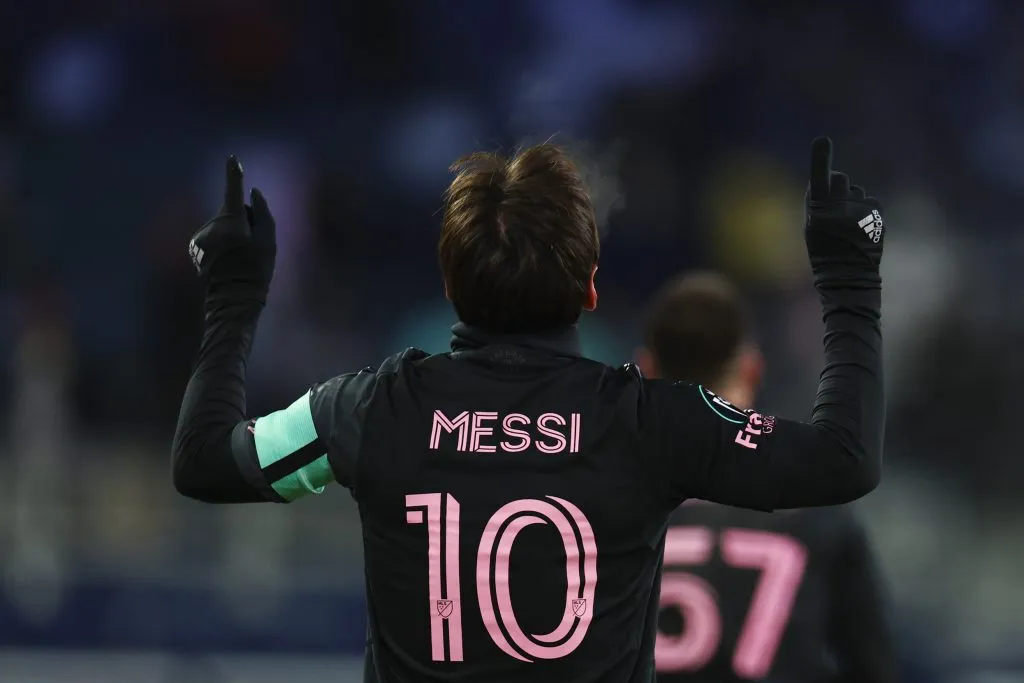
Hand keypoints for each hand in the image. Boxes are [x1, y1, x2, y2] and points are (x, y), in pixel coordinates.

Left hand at [188, 156, 275, 295]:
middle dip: (242, 220)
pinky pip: (212, 234)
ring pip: (221, 223)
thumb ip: (263, 214)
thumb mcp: (269, 242)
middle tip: (253, 244)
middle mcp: (212, 225)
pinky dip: (221, 241)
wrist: (232, 298)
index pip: (233, 191)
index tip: (233, 159)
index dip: (234, 174)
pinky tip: (228, 259)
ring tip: (240, 255)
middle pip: (231, 211)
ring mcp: (201, 235)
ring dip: (232, 232)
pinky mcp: (195, 245)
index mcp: (232, 222)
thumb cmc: (256, 270)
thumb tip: (254, 192)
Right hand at [804, 137, 883, 283]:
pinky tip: (862, 228)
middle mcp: (840, 208)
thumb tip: (826, 179)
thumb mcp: (811, 228)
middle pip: (840, 178)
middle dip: (838, 185)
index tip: (822, 140)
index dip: (820, 158)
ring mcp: (860, 211)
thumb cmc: (824, 251)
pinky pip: (871, 202)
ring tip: (849, 226)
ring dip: (852, 201)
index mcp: (819, 211)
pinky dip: (867, 211)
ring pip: (856, 191)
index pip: (819, 178)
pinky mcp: (876, 215)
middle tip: (836, 206)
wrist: (848, 276)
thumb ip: (817, 203)